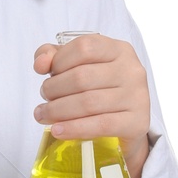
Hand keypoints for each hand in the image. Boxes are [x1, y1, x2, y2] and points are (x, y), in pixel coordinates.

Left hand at [32, 34, 149, 177]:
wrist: (128, 123)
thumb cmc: (101, 90)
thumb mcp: (79, 66)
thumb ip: (55, 57)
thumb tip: (40, 63)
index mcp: (119, 50)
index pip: (84, 47)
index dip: (59, 61)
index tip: (48, 74)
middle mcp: (131, 70)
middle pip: (82, 77)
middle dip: (54, 89)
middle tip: (45, 99)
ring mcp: (137, 96)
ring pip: (88, 103)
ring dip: (57, 111)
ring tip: (43, 116)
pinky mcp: (137, 122)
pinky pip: (100, 125)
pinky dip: (74, 129)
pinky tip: (57, 130)